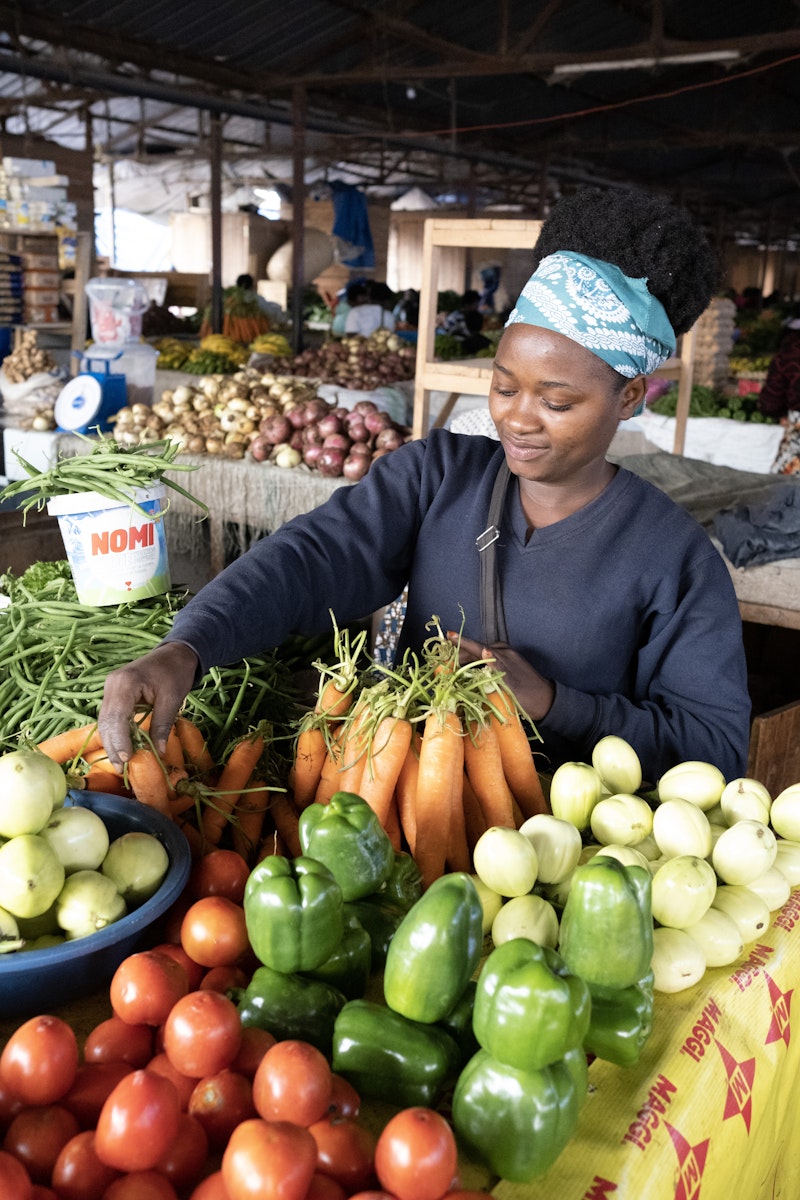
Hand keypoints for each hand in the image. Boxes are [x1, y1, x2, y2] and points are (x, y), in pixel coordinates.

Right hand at [98, 642, 199, 768]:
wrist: (174, 654)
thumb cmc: (175, 672)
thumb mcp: (172, 699)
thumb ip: (162, 724)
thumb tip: (158, 752)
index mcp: (125, 683)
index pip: (116, 717)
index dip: (119, 741)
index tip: (126, 760)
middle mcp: (111, 684)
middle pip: (106, 721)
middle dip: (113, 746)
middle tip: (121, 769)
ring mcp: (110, 688)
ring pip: (104, 721)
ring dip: (112, 742)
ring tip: (120, 764)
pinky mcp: (113, 693)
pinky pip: (110, 716)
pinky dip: (115, 733)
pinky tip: (122, 748)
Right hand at [448, 633, 554, 721]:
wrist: (546, 702)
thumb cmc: (528, 696)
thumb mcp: (511, 684)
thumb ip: (496, 667)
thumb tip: (485, 652)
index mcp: (501, 654)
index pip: (476, 646)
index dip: (460, 642)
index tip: (447, 634)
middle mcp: (502, 652)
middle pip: (475, 651)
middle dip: (458, 655)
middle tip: (442, 662)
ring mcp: (504, 658)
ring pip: (479, 657)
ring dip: (466, 662)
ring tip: (450, 669)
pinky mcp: (506, 665)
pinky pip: (486, 662)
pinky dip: (475, 667)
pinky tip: (468, 675)